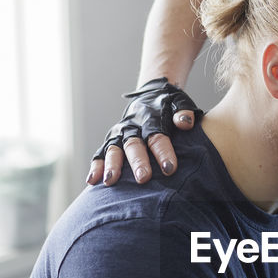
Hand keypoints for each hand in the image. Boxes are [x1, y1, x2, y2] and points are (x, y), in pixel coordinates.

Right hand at [86, 78, 200, 185]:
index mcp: (151, 119)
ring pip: (114, 149)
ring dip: (112, 165)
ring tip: (110, 181)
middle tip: (143, 178)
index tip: (170, 169)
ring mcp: (119, 134)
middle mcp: (132, 127)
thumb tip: (185, 122)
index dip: (163, 153)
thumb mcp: (179, 103)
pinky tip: (92, 181)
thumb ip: (183, 112)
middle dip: (137, 162)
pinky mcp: (111, 140)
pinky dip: (96, 166)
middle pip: (133, 145)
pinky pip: (100, 153)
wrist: (150, 96)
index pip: (157, 137)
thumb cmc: (168, 105)